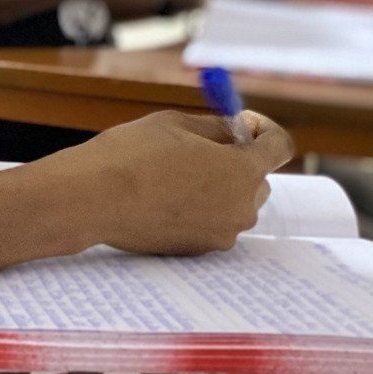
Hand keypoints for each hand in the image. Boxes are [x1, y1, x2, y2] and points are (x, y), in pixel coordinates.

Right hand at [49, 109, 292, 254]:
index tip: (241, 123)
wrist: (92, 199)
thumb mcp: (175, 124)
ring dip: (217, 186)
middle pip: (258, 179)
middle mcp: (242, 207)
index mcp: (242, 170)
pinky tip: (163, 196)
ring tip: (174, 173)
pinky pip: (211, 222)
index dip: (263, 129)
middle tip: (204, 147)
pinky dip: (198, 208)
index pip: (280, 147)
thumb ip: (214, 127)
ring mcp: (222, 233)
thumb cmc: (131, 155)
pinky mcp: (200, 250)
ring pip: (233, 203)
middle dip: (238, 161)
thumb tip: (234, 129)